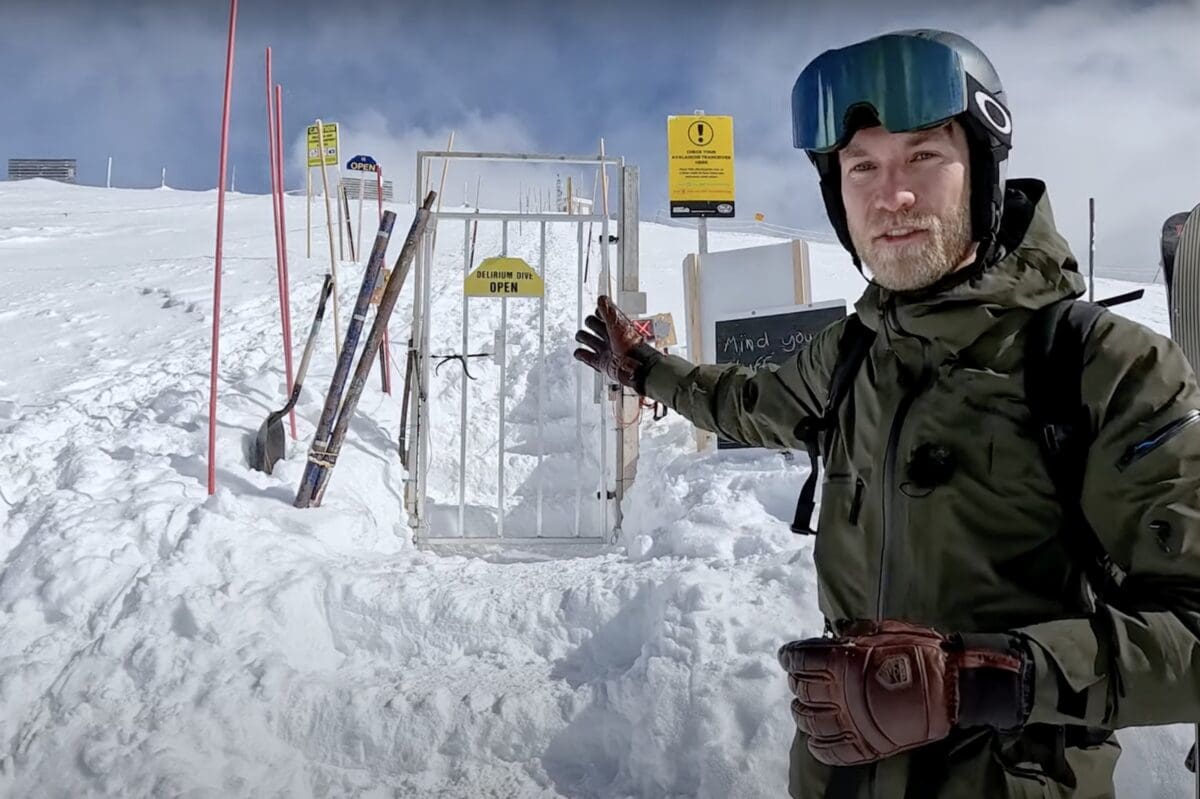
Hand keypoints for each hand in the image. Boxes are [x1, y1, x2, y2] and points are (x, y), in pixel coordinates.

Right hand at [573, 295, 661, 393]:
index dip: (598, 311)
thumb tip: (601, 298)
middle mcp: (610, 337)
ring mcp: (605, 350)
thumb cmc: (631, 345)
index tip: (597, 309)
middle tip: (589, 323)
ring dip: (583, 337)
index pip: (602, 314)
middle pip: (593, 326)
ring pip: (588, 339)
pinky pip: (586, 356)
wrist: (636, 366)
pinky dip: (580, 354)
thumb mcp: (618, 324)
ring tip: (581, 337)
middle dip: (590, 323)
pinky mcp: (601, 362)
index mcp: (615, 326)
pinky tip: (579, 352)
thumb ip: (608, 311)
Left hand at [778, 620, 1031, 766]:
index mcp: (841, 662)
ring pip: (810, 722)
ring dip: (802, 714)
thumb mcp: (882, 630)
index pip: (799, 660)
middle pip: (801, 690)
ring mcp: (852, 723)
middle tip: (798, 680)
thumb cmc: (919, 651)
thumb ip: (852, 633)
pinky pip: (832, 752)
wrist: (951, 687)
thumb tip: (833, 635)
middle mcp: (840, 694)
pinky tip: (814, 740)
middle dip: (796, 683)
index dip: (790, 657)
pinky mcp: (866, 746)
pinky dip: (818, 747)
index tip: (788, 656)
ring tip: (803, 708)